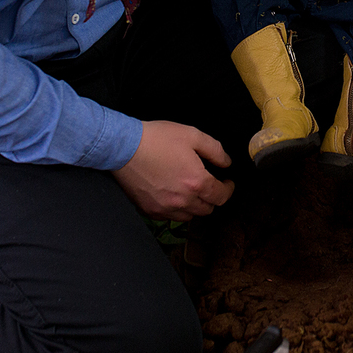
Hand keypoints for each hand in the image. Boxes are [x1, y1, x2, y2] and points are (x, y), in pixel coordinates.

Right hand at [111, 120, 234, 221]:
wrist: (124, 147)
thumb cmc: (157, 139)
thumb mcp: (192, 135)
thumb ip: (215, 150)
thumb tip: (226, 163)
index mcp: (196, 182)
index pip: (221, 196)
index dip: (228, 189)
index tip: (227, 182)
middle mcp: (183, 200)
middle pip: (207, 209)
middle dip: (212, 197)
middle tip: (210, 185)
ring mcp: (165, 208)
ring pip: (190, 216)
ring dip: (195, 206)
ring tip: (192, 191)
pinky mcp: (150, 210)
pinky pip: (171, 217)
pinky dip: (177, 209)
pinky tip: (174, 195)